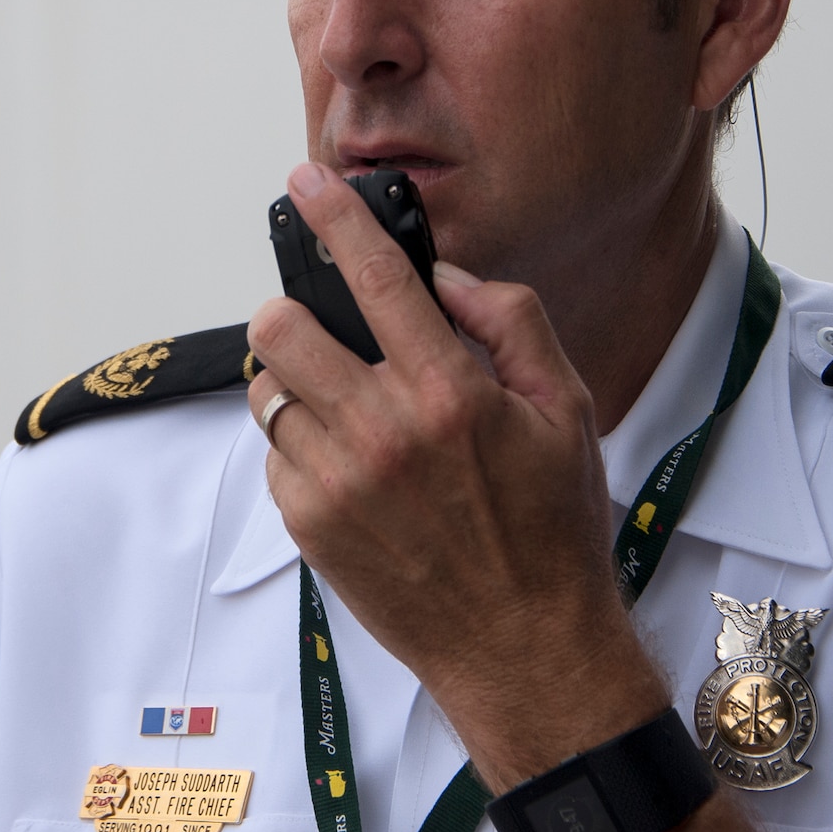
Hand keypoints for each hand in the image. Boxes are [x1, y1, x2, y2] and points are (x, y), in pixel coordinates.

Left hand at [247, 162, 668, 790]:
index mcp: (451, 392)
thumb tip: (445, 278)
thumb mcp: (564, 410)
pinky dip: (302, 445)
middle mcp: (383, 432)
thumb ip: (510, 323)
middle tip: (328, 329)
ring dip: (297, 382)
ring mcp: (337, 483)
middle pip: (281, 328)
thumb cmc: (552, 528)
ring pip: (268, 391)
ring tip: (347, 406)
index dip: (334, 218)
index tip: (305, 184)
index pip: (376, 278)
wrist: (524, 647)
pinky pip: (275, 455)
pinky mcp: (309, 527)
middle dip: (295, 311)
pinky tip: (353, 467)